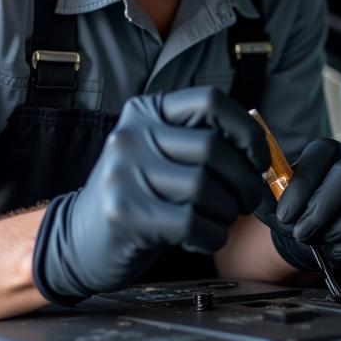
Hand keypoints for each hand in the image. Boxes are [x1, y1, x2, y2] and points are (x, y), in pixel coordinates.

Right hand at [32, 87, 268, 303]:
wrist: (78, 239)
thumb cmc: (139, 196)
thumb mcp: (161, 155)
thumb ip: (202, 143)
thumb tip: (262, 151)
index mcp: (146, 112)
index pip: (210, 102)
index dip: (246, 131)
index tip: (258, 161)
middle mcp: (132, 135)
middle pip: (215, 148)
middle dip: (245, 182)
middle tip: (247, 201)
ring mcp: (124, 172)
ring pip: (207, 188)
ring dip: (227, 213)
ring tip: (219, 220)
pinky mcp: (125, 212)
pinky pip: (193, 222)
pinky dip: (211, 235)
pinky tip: (203, 238)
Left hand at [255, 138, 340, 269]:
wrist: (318, 228)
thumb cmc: (299, 207)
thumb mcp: (276, 197)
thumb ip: (264, 192)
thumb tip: (251, 186)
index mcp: (328, 149)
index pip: (317, 160)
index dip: (300, 190)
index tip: (285, 215)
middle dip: (321, 210)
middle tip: (302, 232)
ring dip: (340, 228)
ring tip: (321, 239)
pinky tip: (338, 248)